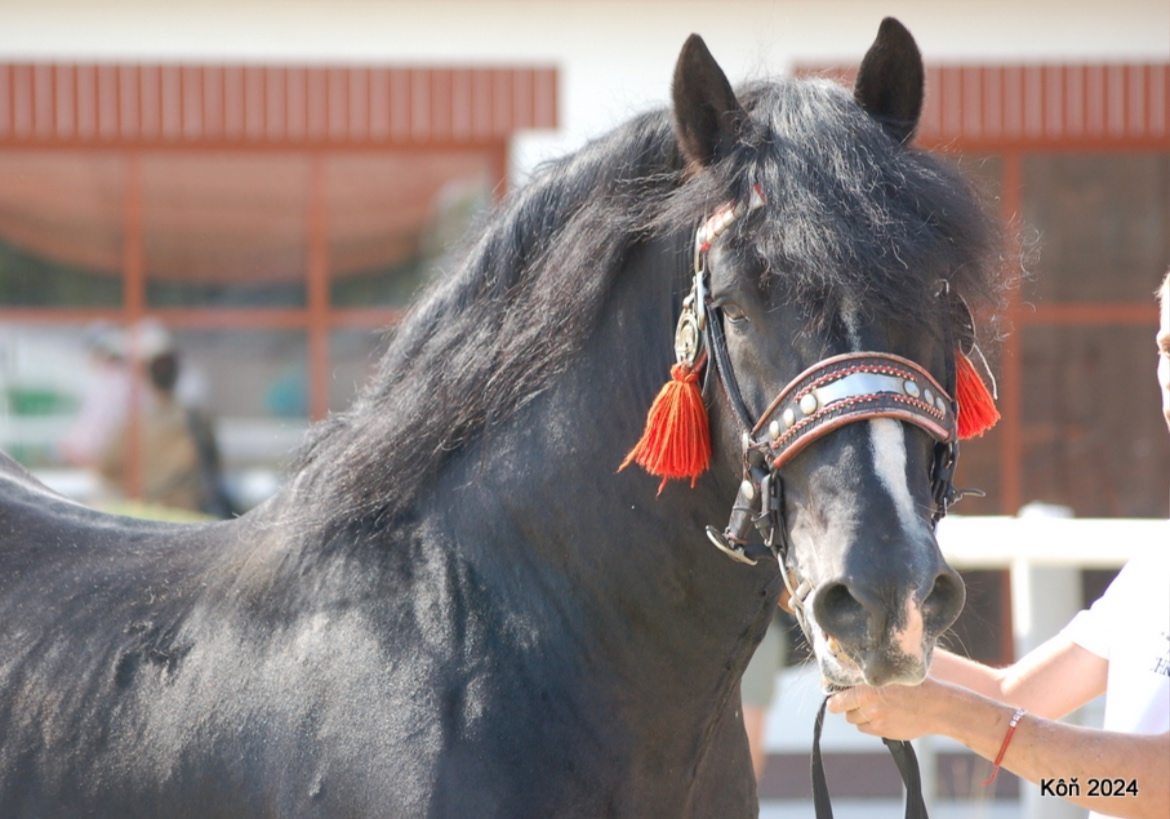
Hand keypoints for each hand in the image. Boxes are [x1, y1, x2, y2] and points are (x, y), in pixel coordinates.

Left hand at [826, 679, 954, 740]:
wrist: (937, 707)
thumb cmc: (915, 686)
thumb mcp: (890, 674)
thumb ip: (868, 677)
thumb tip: (847, 676)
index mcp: (867, 686)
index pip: (836, 698)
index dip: (834, 697)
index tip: (834, 697)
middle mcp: (869, 704)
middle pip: (843, 710)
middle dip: (848, 705)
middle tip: (859, 699)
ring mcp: (876, 719)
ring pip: (854, 720)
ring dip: (858, 715)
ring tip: (874, 706)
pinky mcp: (883, 731)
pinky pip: (865, 729)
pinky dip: (869, 724)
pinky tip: (882, 715)